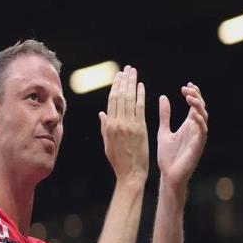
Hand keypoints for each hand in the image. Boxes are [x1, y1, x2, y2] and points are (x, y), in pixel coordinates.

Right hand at [99, 66, 148, 183]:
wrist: (131, 173)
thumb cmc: (119, 161)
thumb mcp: (107, 144)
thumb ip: (104, 127)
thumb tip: (102, 113)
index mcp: (108, 126)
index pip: (111, 101)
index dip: (115, 86)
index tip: (118, 76)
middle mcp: (118, 123)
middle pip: (120, 96)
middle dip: (123, 81)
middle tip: (127, 69)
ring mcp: (129, 125)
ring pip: (129, 99)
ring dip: (132, 83)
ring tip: (133, 72)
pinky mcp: (141, 128)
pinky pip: (140, 108)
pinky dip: (140, 95)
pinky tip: (141, 86)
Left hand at [157, 82, 207, 190]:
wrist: (169, 175)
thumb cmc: (167, 156)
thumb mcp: (163, 131)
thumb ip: (165, 115)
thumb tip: (163, 97)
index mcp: (188, 125)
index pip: (194, 105)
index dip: (193, 94)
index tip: (186, 85)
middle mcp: (196, 129)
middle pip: (201, 108)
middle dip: (196, 96)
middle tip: (187, 89)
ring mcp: (198, 136)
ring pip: (204, 116)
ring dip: (198, 106)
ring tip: (189, 97)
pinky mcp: (199, 145)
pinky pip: (203, 130)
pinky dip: (199, 120)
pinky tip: (192, 113)